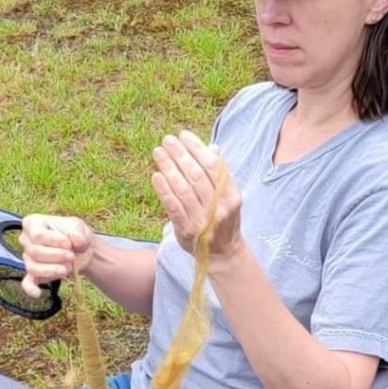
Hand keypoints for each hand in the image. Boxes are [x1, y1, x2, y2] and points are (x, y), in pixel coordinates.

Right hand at [19, 214, 94, 298]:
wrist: (81, 250)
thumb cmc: (75, 234)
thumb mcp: (78, 226)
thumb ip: (77, 231)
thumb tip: (76, 240)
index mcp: (33, 223)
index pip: (37, 235)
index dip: (54, 241)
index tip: (69, 243)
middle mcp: (26, 240)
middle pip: (35, 252)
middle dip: (55, 256)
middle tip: (71, 256)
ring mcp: (28, 258)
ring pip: (33, 267)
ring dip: (52, 270)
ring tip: (67, 269)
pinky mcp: (34, 274)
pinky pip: (27, 282)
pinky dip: (31, 289)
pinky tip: (38, 294)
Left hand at [152, 130, 243, 261]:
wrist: (222, 253)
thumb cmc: (223, 218)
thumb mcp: (227, 196)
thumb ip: (219, 173)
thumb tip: (212, 147)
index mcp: (232, 196)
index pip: (213, 166)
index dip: (197, 148)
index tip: (183, 135)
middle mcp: (219, 208)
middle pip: (197, 175)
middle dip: (180, 154)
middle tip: (167, 140)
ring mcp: (203, 220)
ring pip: (184, 189)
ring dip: (169, 168)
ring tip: (158, 152)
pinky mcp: (186, 231)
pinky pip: (173, 207)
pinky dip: (164, 190)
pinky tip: (156, 175)